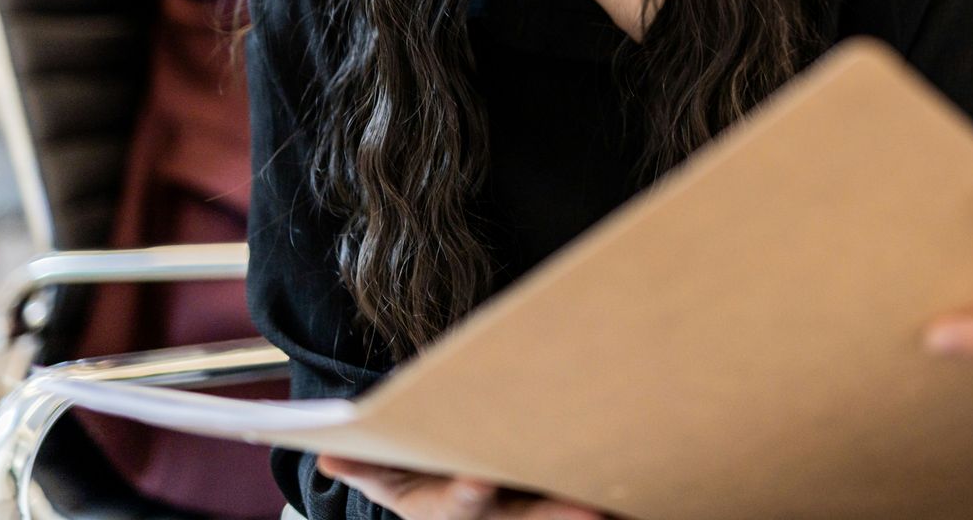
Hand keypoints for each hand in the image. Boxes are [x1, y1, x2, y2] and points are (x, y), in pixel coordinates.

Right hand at [315, 456, 605, 519]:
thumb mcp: (383, 471)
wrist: (446, 479)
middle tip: (590, 511)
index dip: (470, 493)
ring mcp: (526, 511)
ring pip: (561, 512)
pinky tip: (645, 492)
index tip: (479, 480)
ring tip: (628, 502)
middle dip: (557, 516)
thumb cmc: (414, 470)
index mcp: (445, 509)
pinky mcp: (554, 499)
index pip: (460, 504)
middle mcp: (494, 516)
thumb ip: (362, 463)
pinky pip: (583, 499)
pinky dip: (615, 500)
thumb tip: (327, 458)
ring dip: (593, 509)